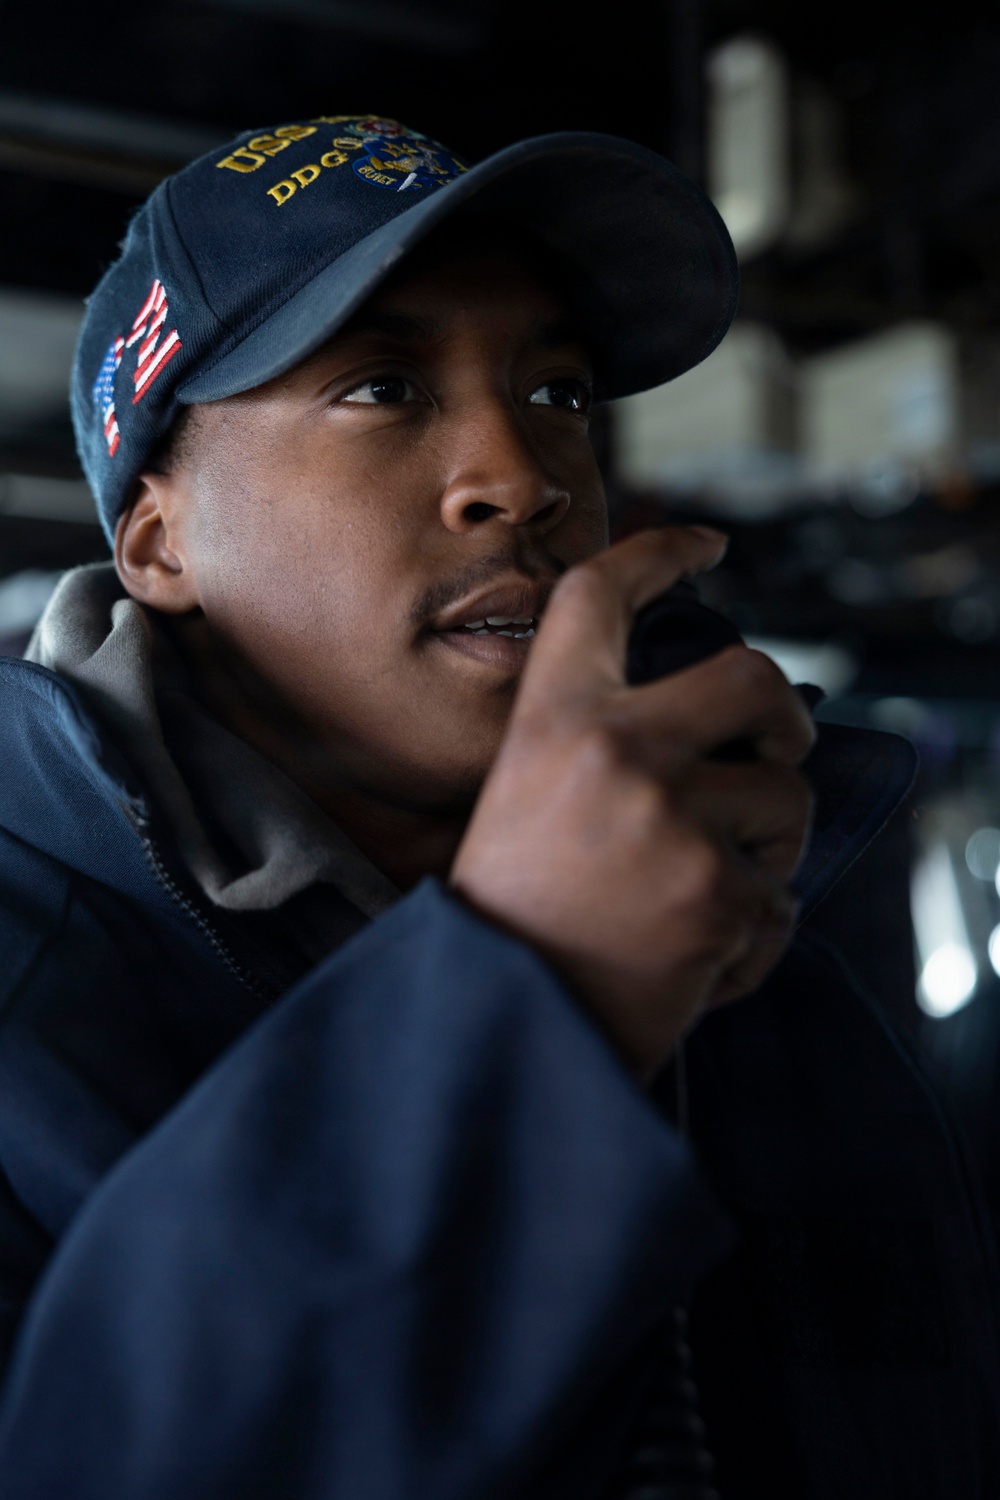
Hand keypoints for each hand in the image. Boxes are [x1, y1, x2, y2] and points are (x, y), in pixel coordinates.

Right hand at [450, 528, 815, 1080]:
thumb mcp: (524, 798)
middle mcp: (616, 750)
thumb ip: (600, 744)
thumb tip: (714, 725)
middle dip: (784, 713)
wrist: (499, 1021)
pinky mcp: (720, 894)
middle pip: (751, 676)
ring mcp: (674, 819)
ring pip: (786, 798)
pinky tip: (693, 959)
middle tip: (780, 745)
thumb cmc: (511, 915)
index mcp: (552, 719)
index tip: (706, 546)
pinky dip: (752, 934)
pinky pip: (781, 898)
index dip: (660, 552)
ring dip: (767, 846)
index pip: (602, 595)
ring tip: (700, 893)